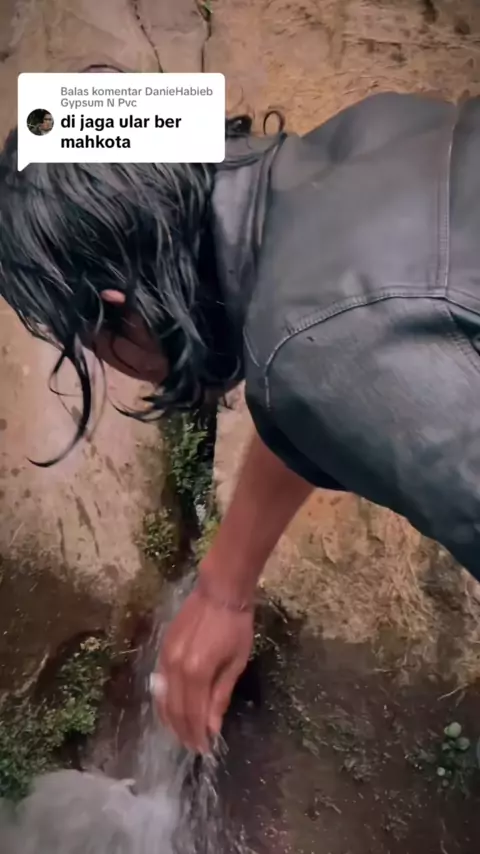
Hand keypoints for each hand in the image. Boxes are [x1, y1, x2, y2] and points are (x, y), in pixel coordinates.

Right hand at [154, 584, 253, 752]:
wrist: (219, 592)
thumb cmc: (235, 626)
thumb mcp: (236, 662)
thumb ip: (221, 695)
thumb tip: (212, 726)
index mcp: (197, 672)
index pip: (193, 714)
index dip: (198, 735)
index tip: (205, 749)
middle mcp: (175, 668)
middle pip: (175, 710)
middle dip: (183, 732)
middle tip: (195, 746)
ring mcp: (165, 658)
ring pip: (163, 699)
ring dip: (171, 720)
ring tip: (183, 734)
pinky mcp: (162, 649)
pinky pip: (160, 684)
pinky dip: (165, 701)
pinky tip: (173, 710)